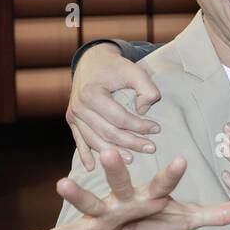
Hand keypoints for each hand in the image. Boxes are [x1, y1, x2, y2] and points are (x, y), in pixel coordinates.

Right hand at [21, 151, 229, 229]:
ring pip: (89, 203)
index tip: (181, 159)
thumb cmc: (156, 217)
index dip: (171, 174)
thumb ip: (217, 214)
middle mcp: (124, 201)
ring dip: (77, 193)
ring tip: (61, 182)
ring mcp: (103, 214)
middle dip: (115, 171)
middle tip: (109, 151)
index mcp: (150, 197)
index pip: (164, 184)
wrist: (124, 227)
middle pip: (121, 185)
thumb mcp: (187, 218)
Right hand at [67, 44, 161, 170]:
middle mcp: (79, 106)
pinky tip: (92, 168)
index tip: (157, 129)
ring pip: (94, 140)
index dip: (140, 126)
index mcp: (92, 94)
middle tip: (151, 148)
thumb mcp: (134, 70)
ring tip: (132, 159)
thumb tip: (143, 111)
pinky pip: (79, 140)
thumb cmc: (115, 67)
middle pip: (107, 132)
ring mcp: (73, 115)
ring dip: (113, 152)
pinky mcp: (72, 120)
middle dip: (131, 142)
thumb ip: (146, 88)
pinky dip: (85, 155)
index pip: (119, 118)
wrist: (91, 61)